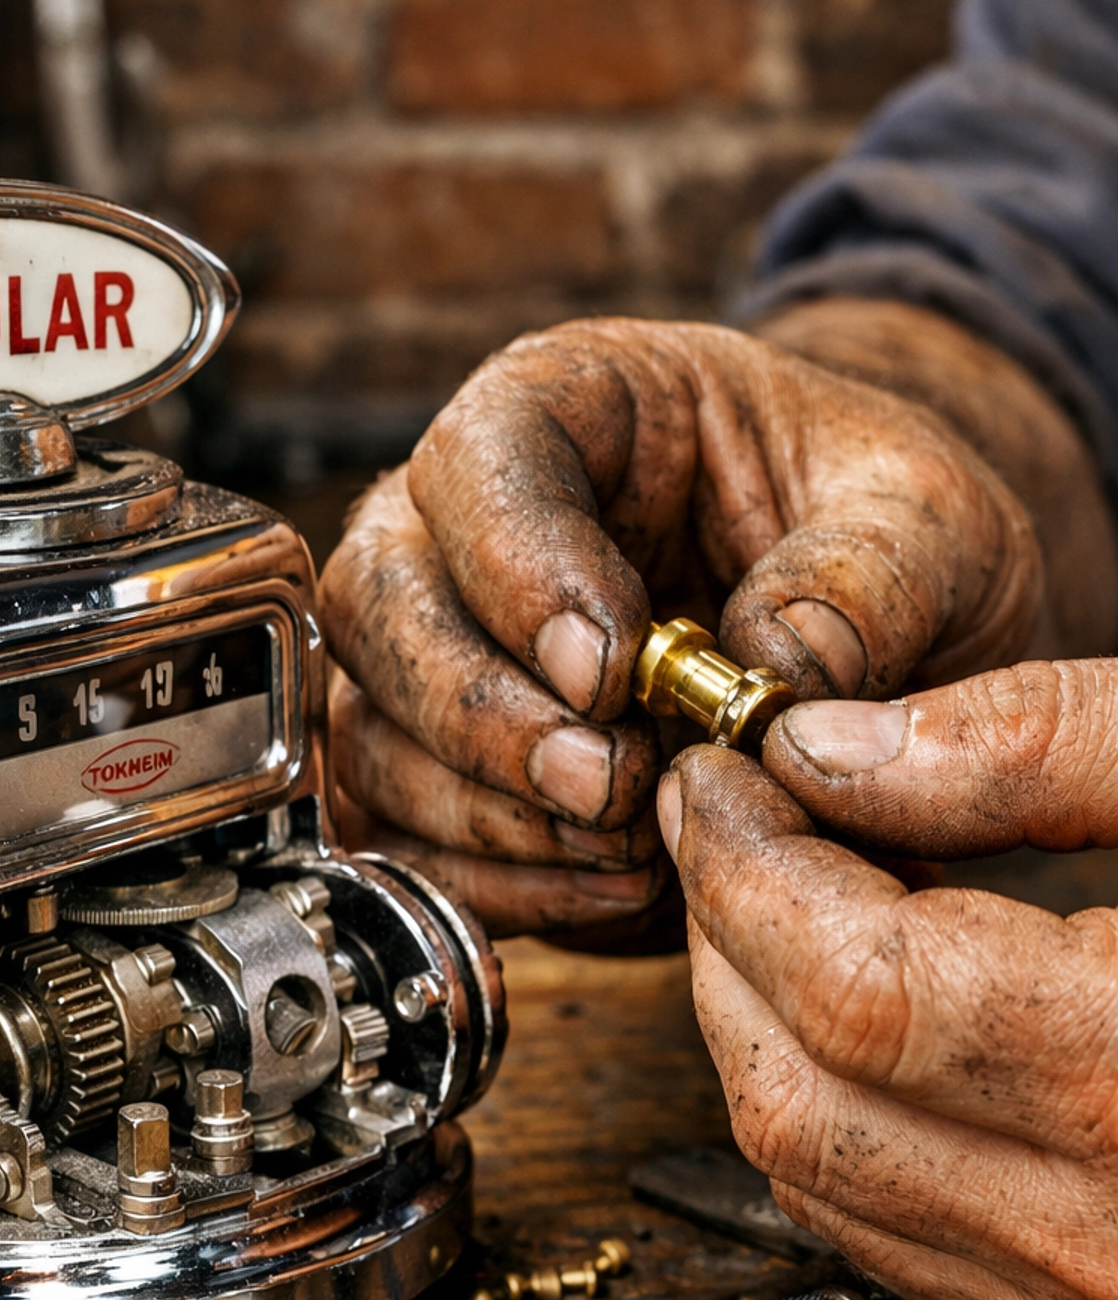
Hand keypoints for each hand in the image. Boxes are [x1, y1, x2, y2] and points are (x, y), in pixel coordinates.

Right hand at [322, 317, 1040, 939]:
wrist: (887, 622)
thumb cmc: (880, 534)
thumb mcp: (928, 521)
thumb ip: (862, 582)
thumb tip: (767, 677)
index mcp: (569, 407)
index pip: (477, 462)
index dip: (518, 570)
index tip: (610, 670)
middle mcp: (463, 527)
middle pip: (379, 606)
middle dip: (479, 716)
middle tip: (605, 785)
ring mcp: (437, 656)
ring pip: (372, 738)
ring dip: (490, 819)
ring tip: (634, 848)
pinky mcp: (449, 778)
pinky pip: (409, 843)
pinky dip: (501, 888)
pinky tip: (615, 892)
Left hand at [661, 660, 1117, 1299]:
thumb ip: (1045, 748)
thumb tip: (833, 748)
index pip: (853, 978)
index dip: (751, 864)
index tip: (720, 774)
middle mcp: (1107, 1235)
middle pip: (796, 1087)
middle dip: (725, 937)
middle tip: (726, 819)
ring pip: (812, 1174)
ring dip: (756, 1023)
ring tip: (778, 895)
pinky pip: (880, 1231)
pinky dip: (829, 1111)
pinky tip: (854, 1012)